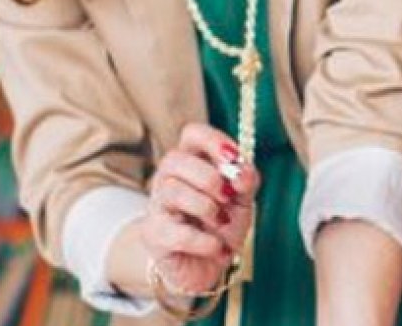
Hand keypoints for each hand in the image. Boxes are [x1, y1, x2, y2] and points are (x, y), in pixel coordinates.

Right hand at [141, 123, 261, 294]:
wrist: (207, 268)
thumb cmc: (221, 225)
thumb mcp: (243, 200)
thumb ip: (246, 180)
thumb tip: (241, 172)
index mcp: (192, 162)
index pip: (193, 133)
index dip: (215, 141)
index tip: (235, 161)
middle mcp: (167, 179)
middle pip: (175, 159)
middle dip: (210, 179)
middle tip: (228, 199)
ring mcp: (157, 206)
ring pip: (173, 191)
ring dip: (208, 209)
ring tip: (222, 224)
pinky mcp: (154, 235)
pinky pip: (179, 232)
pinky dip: (206, 241)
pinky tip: (216, 248)